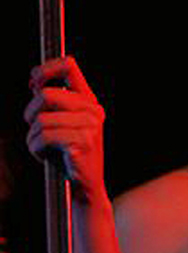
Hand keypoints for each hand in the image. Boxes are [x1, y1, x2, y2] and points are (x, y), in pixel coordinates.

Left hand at [24, 56, 107, 206]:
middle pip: (46, 95)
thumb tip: (36, 83)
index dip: (47, 69)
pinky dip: (36, 148)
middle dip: (31, 113)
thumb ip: (53, 103)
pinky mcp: (81, 142)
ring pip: (41, 120)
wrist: (83, 185)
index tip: (34, 80)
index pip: (69, 67)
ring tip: (43, 147)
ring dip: (32, 137)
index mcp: (88, 101)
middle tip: (34, 127)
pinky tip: (45, 155)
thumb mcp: (62, 123)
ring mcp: (90, 126)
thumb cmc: (68, 154)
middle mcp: (92, 110)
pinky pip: (43, 137)